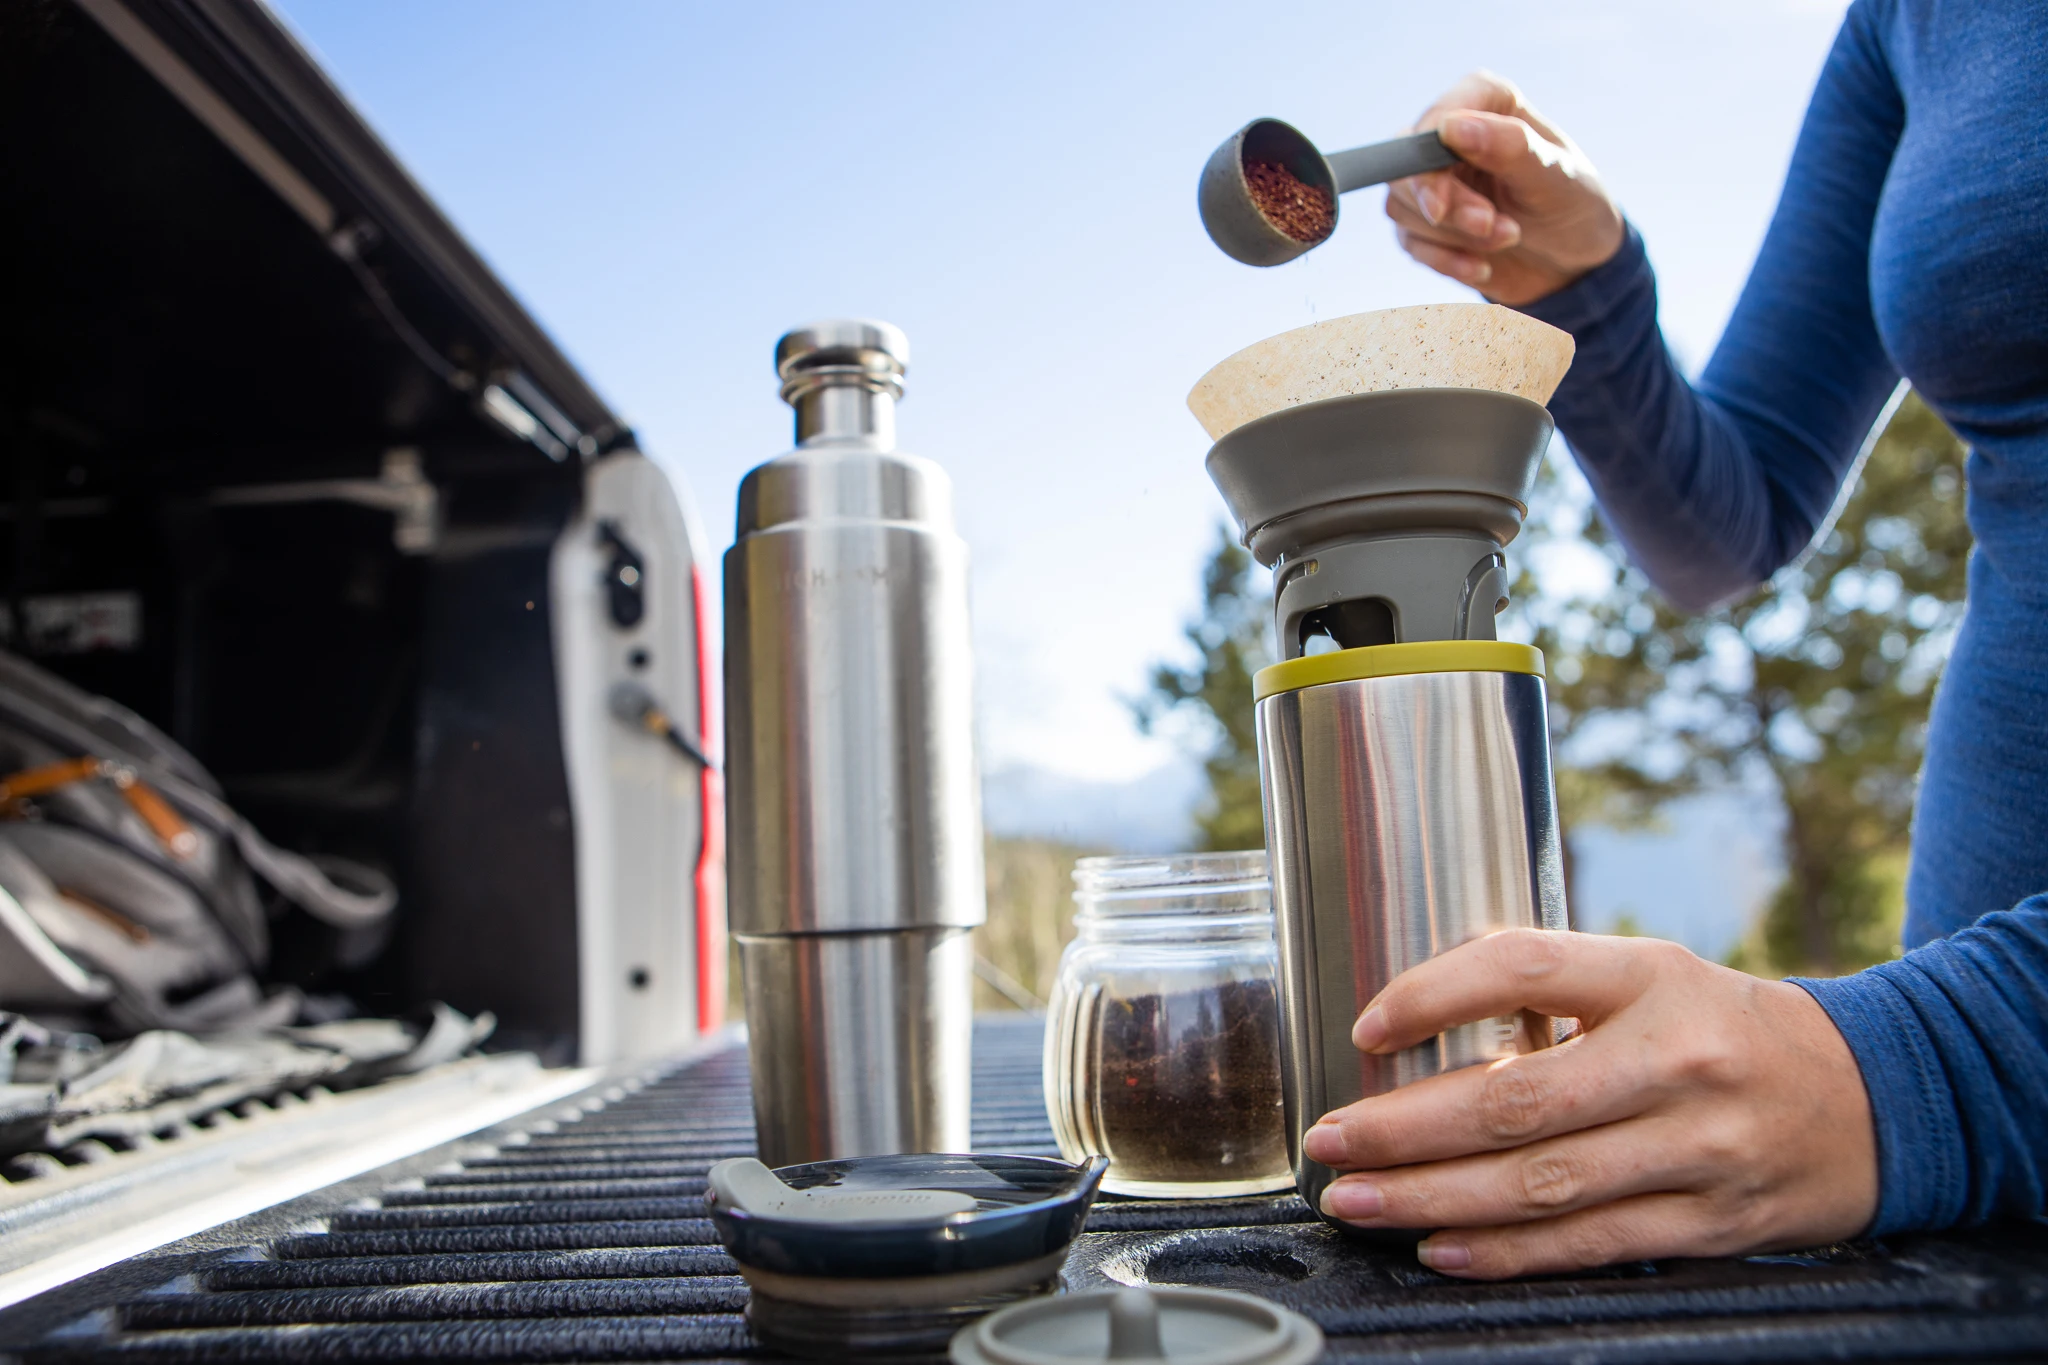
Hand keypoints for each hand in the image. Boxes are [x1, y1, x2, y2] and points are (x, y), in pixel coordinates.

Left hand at [1299, 929, 1877, 1277]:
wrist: (1870, 1100)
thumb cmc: (1722, 1029)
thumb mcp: (1650, 975)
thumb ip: (1550, 988)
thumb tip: (1416, 1015)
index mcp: (1652, 977)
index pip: (1525, 967)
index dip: (1434, 993)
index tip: (1366, 1028)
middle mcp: (1675, 1060)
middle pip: (1516, 1102)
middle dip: (1404, 1129)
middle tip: (1331, 1142)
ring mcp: (1697, 1149)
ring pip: (1541, 1185)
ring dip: (1432, 1199)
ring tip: (1359, 1200)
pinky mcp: (1710, 1223)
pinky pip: (1589, 1244)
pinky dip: (1505, 1252)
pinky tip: (1439, 1246)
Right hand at [1387, 71, 1625, 304]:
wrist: (1574, 261)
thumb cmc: (1572, 204)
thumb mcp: (1554, 176)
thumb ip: (1508, 147)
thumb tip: (1452, 128)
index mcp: (1486, 103)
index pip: (1437, 117)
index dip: (1430, 159)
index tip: (1441, 203)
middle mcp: (1451, 138)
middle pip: (1408, 167)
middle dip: (1446, 205)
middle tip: (1489, 223)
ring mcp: (1434, 182)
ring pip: (1402, 206)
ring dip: (1455, 234)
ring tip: (1508, 237)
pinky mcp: (1425, 224)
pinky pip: (1410, 242)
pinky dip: (1446, 260)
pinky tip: (1483, 266)